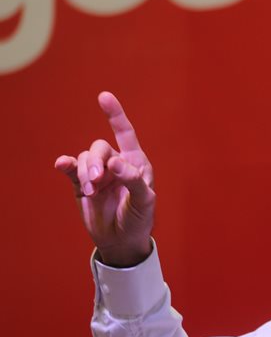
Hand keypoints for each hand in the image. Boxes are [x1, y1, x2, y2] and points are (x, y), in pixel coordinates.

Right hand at [54, 92, 154, 266]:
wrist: (121, 240)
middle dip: (95, 161)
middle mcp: (116, 163)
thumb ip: (132, 180)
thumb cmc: (139, 218)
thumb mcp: (144, 201)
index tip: (103, 96)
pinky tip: (61, 164)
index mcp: (136, 163)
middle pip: (99, 147)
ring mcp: (98, 173)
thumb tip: (115, 163)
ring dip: (84, 171)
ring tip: (90, 190)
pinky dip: (66, 165)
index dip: (115, 115)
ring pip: (85, 158)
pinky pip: (71, 168)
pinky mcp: (81, 184)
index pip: (125, 133)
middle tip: (96, 180)